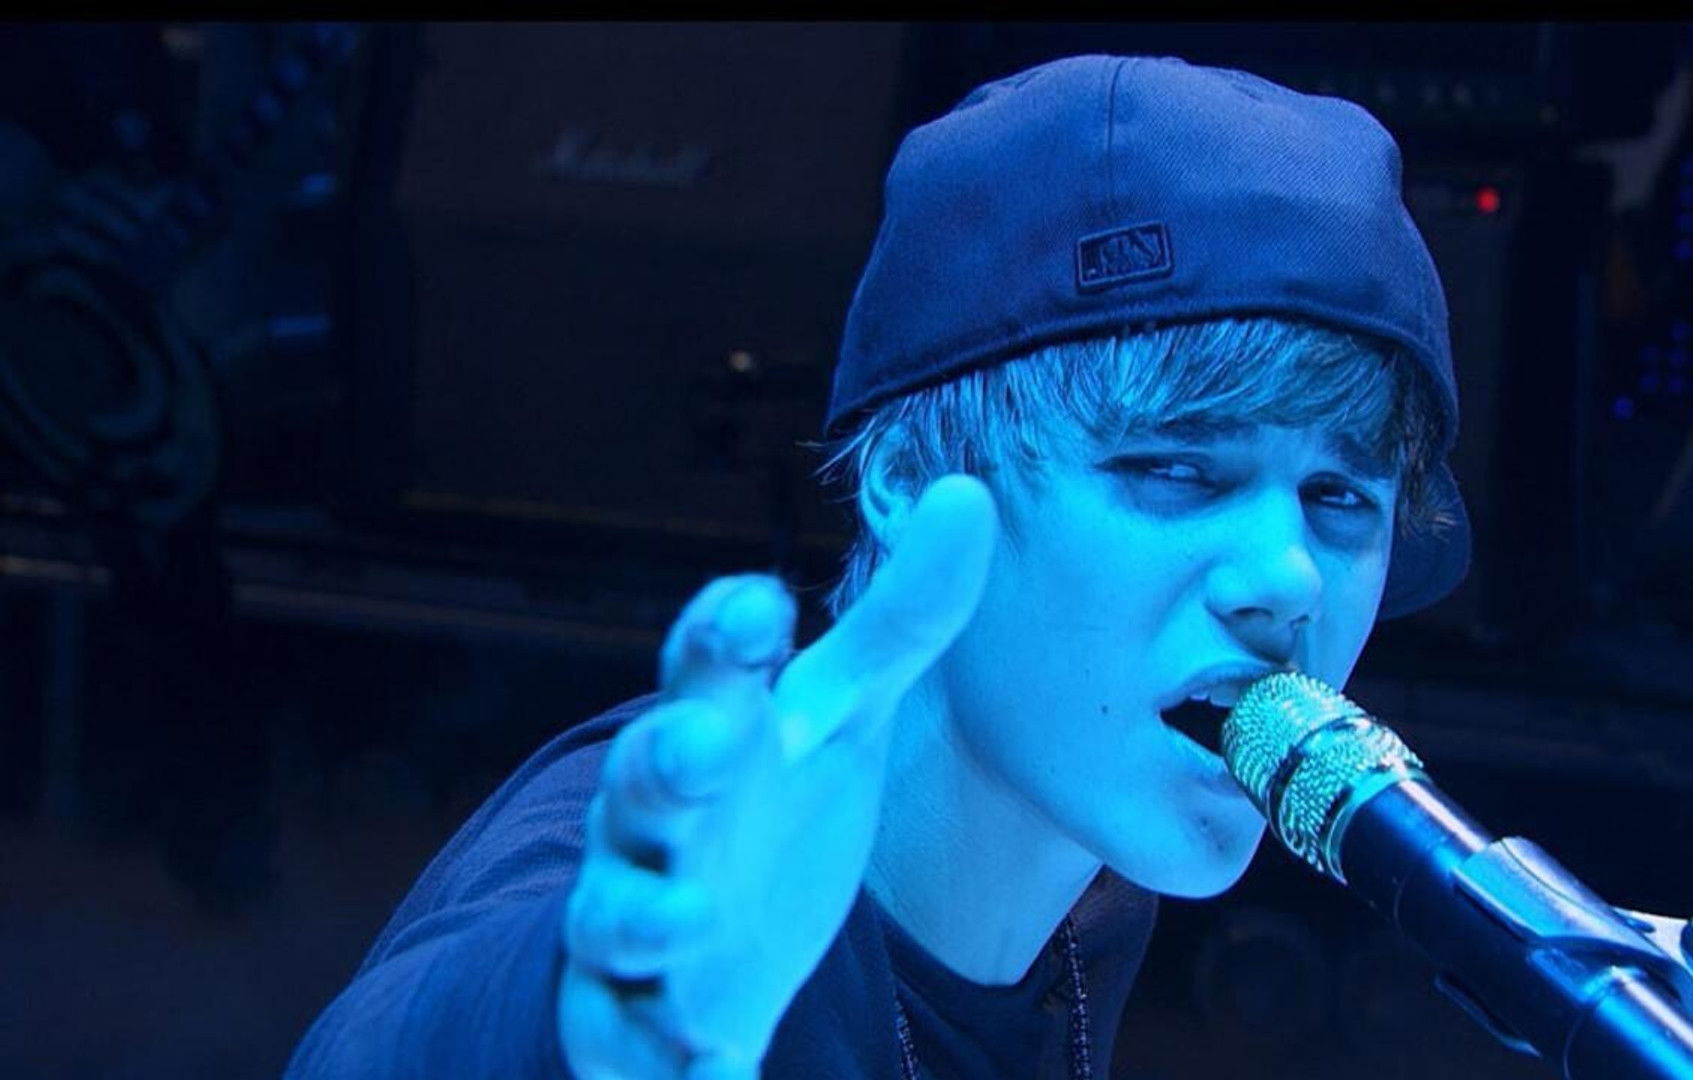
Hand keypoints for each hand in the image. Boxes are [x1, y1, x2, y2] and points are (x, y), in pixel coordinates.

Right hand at [558, 474, 998, 1077]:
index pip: (706, 667)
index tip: (762, 602)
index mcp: (716, 726)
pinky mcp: (636, 1014)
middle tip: (704, 747)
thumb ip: (903, 618)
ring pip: (615, 914)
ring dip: (648, 919)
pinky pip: (634, 1041)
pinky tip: (714, 1073)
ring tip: (694, 930)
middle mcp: (662, 818)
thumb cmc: (773, 792)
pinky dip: (668, 1063)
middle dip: (666, 763)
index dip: (724, 632)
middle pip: (646, 781)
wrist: (706, 925)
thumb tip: (970, 493)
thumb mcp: (843, 712)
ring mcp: (640, 917)